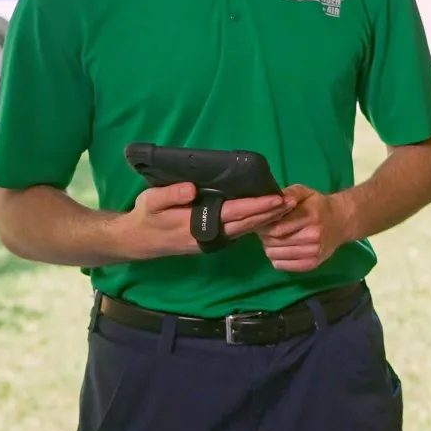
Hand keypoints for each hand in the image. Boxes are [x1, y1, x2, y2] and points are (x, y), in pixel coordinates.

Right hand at [123, 182, 292, 259]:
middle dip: (270, 213)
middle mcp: (209, 236)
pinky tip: (266, 216)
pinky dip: (254, 223)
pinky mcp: (211, 241)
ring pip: (245, 230)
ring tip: (285, 207)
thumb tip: (193, 189)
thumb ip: (171, 195)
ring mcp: (211, 241)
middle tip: (292, 201)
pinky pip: (238, 232)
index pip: (234, 213)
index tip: (276, 199)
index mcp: (196, 225)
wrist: (138, 241)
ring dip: (265, 219)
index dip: (256, 206)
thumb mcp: (150, 202)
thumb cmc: (145, 217)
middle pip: (246, 224)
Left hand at [258, 184, 348, 272]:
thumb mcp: (305, 192)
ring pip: (275, 255)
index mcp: (310, 216)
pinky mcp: (312, 264)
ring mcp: (313, 252)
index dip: (263, 225)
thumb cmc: (318, 205)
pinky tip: (281, 249)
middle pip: (273, 242)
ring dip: (269, 247)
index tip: (262, 221)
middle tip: (267, 230)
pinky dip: (277, 258)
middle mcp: (313, 236)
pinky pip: (282, 266)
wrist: (341, 222)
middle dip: (265, 236)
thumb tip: (277, 200)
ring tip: (274, 239)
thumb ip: (290, 193)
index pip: (275, 227)